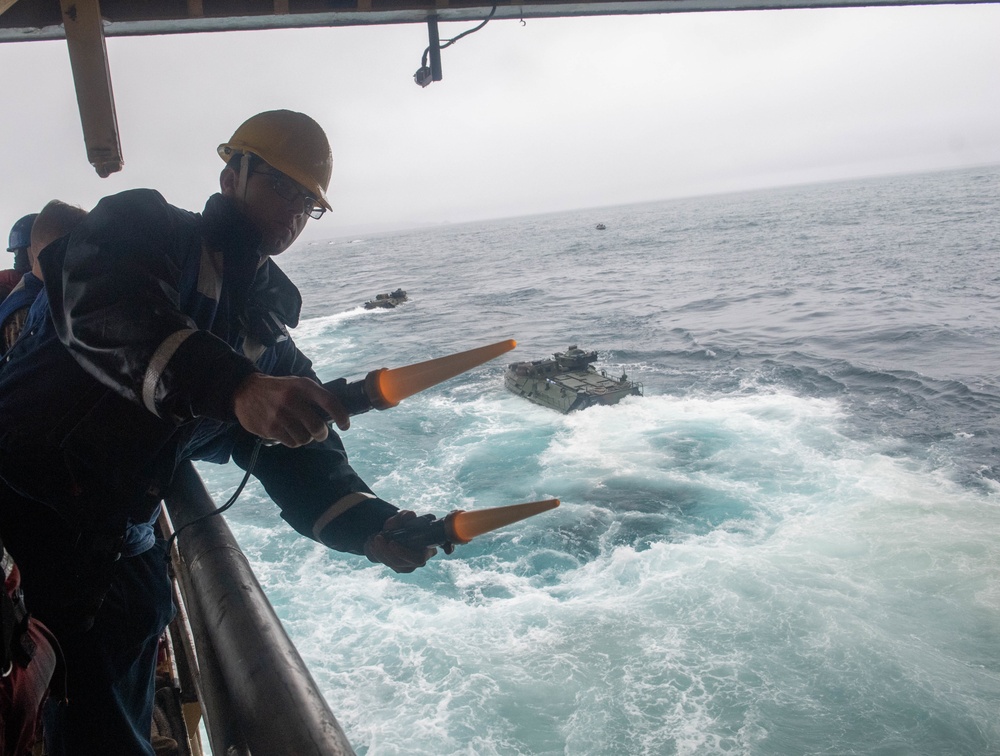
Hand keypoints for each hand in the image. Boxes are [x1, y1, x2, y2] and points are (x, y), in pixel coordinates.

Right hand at [233, 373, 349, 447]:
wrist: (244, 391)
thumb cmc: (278, 389)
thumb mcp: (296, 383)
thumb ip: (314, 396)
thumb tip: (335, 414)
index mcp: (302, 386)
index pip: (329, 401)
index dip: (341, 416)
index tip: (346, 425)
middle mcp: (291, 399)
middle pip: (318, 427)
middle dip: (322, 434)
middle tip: (320, 434)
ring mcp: (279, 414)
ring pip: (305, 438)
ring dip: (306, 439)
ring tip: (301, 432)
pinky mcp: (269, 428)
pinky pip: (291, 443)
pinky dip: (293, 441)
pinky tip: (288, 434)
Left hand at [364, 510, 436, 572]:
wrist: (394, 531)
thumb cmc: (402, 524)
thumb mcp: (403, 518)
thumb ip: (406, 516)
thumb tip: (411, 515)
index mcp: (428, 548)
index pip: (419, 558)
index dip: (404, 553)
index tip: (391, 543)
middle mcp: (421, 559)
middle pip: (404, 564)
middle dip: (388, 552)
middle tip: (378, 538)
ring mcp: (410, 565)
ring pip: (395, 565)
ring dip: (381, 552)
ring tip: (374, 538)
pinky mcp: (400, 567)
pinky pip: (388, 564)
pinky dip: (378, 554)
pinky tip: (373, 544)